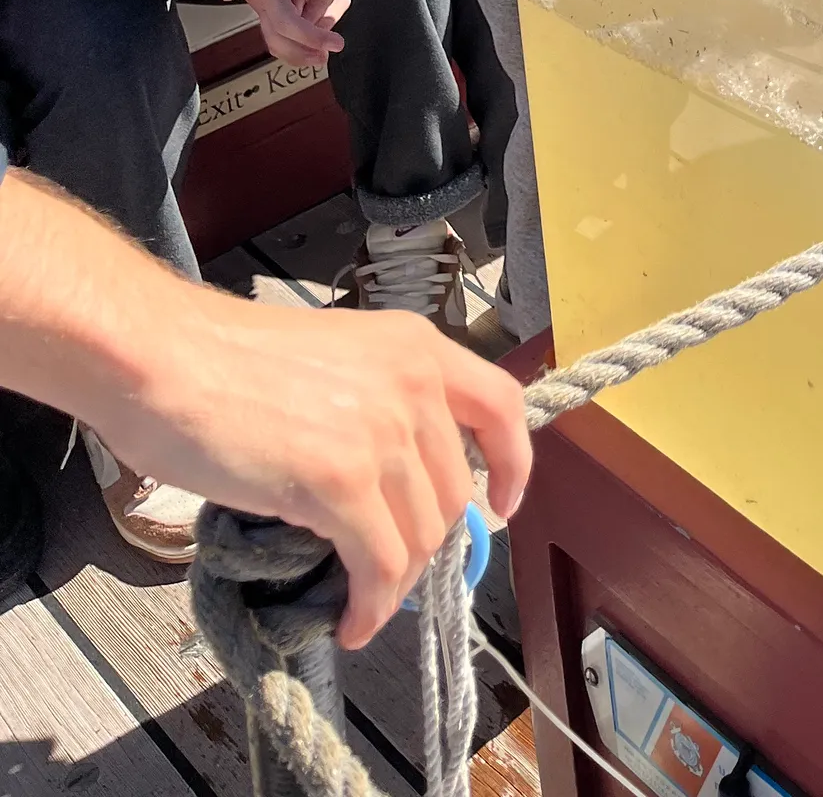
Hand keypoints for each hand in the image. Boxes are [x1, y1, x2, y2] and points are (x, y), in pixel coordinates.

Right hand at [0, 171, 530, 650]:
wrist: (164, 358)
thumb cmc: (225, 359)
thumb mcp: (333, 359)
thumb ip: (375, 403)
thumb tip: (392, 478)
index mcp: (415, 346)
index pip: (502, 405)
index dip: (513, 464)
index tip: (502, 508)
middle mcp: (413, 384)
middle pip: (454, 492)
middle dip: (429, 545)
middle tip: (390, 573)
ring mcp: (381, 433)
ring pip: (420, 537)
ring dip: (395, 585)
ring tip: (361, 604)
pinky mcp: (341, 481)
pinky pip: (380, 565)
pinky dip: (371, 606)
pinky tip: (348, 621)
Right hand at [171, 0, 363, 63]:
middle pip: (286, 22)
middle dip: (312, 37)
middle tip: (337, 44)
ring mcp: (263, 6)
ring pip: (277, 37)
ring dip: (301, 51)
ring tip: (324, 57)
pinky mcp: (264, 13)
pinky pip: (274, 38)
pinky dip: (290, 52)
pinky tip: (312, 56)